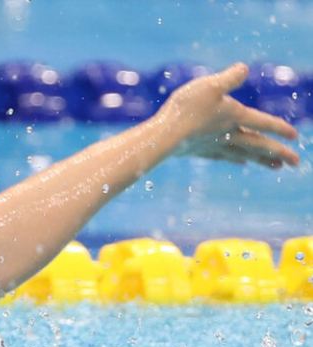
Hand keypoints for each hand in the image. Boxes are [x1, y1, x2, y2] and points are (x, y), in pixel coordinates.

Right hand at [160, 62, 299, 167]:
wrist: (164, 135)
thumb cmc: (186, 109)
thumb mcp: (210, 85)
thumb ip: (230, 77)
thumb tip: (244, 68)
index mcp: (235, 116)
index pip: (263, 123)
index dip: (280, 128)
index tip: (295, 136)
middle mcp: (229, 133)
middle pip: (258, 145)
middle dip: (278, 153)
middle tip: (295, 163)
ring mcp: (214, 145)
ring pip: (244, 154)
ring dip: (261, 160)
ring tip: (276, 167)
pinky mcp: (199, 151)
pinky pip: (223, 156)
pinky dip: (235, 159)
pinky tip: (240, 162)